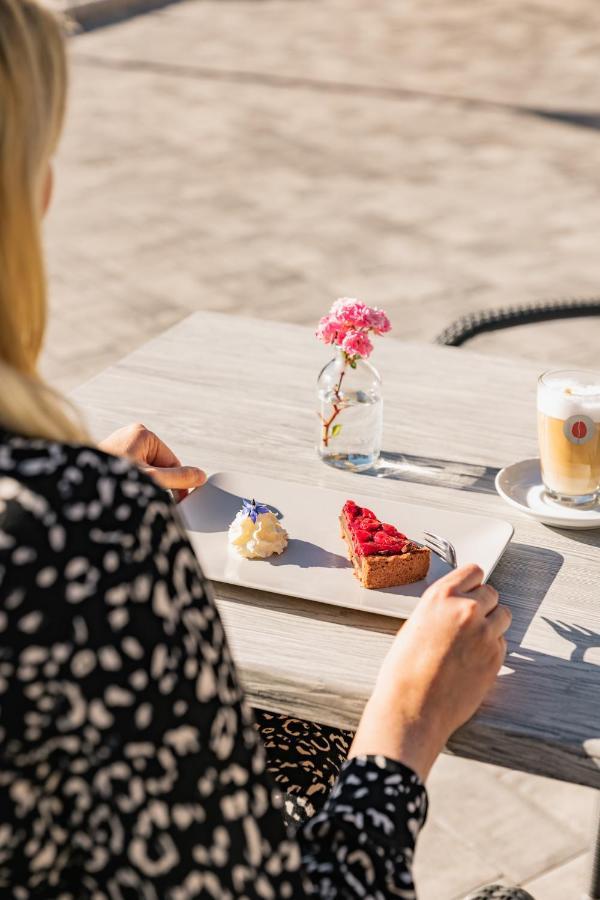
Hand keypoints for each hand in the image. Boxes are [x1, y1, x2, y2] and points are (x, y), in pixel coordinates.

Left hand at [100, 423, 205, 499]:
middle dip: (157, 487)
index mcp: (142, 433)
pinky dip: (130, 488)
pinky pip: (129, 475)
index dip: (177, 484)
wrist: (71, 493)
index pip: (172, 461)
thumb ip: (178, 478)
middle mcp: (128, 436)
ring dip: (142, 489)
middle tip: (147, 502)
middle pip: (159, 467)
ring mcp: (117, 447)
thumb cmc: (107, 483)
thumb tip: (200, 476)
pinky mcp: (107, 460)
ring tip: (129, 498)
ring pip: (144, 473)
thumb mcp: (151, 481)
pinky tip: (121, 497)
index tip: (178, 503)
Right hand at [350, 564, 510, 780]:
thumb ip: (441, 609)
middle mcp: (466, 609)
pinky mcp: (496, 657)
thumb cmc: (404, 671)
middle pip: (491, 593)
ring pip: (503, 615)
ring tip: (472, 641)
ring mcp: (485, 633)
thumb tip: (457, 605)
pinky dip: (492, 647)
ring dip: (492, 623)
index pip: (473, 572)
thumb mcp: (415, 625)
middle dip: (483, 605)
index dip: (472, 583)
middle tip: (469, 622)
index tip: (471, 591)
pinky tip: (472, 660)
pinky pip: (502, 642)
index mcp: (440, 597)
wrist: (412, 709)